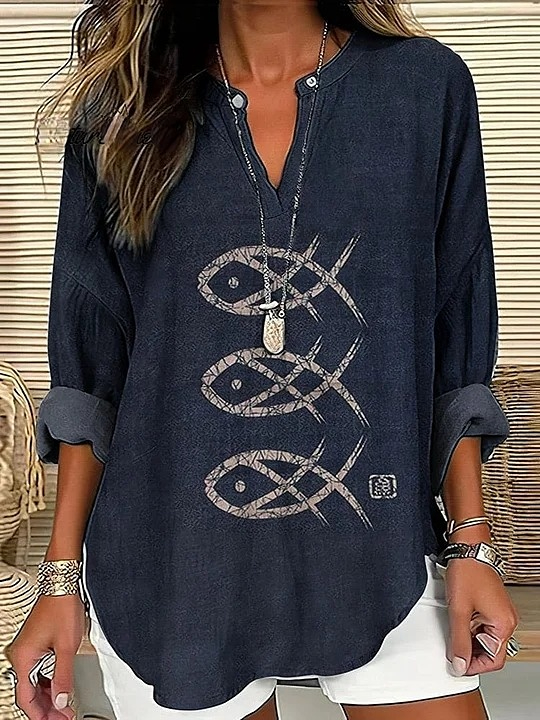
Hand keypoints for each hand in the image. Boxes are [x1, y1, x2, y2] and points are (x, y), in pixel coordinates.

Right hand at [4, 593, 85, 718]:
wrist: (63, 585)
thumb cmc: (62, 608)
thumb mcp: (66, 647)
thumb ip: (64, 677)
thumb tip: (63, 700)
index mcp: (23, 658)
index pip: (26, 698)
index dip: (41, 714)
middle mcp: (21, 655)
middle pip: (28, 692)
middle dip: (46, 708)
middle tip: (63, 717)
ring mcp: (27, 650)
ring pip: (33, 683)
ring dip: (48, 696)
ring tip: (64, 706)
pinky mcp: (35, 645)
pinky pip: (38, 671)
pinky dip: (48, 682)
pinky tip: (59, 688)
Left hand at [445, 557, 519, 675]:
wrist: (468, 548)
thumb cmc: (467, 572)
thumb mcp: (459, 611)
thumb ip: (458, 641)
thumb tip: (459, 664)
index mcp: (503, 624)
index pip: (493, 660)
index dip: (473, 666)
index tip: (456, 665)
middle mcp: (505, 620)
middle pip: (490, 650)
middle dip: (470, 652)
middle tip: (451, 649)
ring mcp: (499, 612)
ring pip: (484, 638)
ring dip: (468, 639)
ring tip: (452, 630)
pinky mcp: (491, 605)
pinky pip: (482, 625)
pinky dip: (470, 627)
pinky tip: (457, 620)